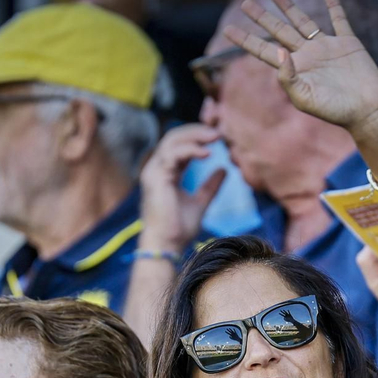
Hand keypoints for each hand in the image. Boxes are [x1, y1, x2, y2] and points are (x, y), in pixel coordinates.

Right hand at [140, 124, 226, 255]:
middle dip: (197, 131)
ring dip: (195, 136)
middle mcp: (157, 168)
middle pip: (175, 137)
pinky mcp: (155, 177)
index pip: (179, 145)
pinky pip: (173, 155)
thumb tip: (224, 169)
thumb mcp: (201, 203)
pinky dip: (191, 151)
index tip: (219, 137)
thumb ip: (211, 186)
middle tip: (219, 131)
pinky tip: (207, 153)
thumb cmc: (179, 229)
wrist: (166, 246)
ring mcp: (153, 171)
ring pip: (172, 141)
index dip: (198, 138)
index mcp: (166, 172)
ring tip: (216, 137)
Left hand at [224, 0, 377, 134]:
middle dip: (262, 17)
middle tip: (246, 3)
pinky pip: (340, 20)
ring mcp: (327, 47)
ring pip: (304, 21)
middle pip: (279, 30)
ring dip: (289, 7)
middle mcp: (308, 55)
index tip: (227, 30)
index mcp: (294, 69)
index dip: (246, 40)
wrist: (367, 112)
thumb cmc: (336, 112)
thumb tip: (279, 52)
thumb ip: (287, 78)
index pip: (264, 50)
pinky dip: (335, 5)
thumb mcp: (305, 100)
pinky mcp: (348, 44)